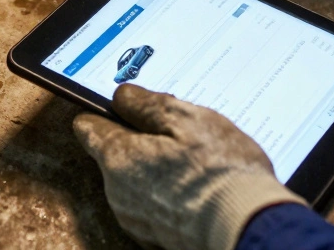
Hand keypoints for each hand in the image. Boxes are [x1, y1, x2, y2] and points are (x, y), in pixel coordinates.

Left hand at [73, 84, 304, 249]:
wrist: (246, 230)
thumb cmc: (219, 173)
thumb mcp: (186, 118)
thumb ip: (146, 103)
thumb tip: (122, 96)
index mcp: (118, 157)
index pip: (87, 126)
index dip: (106, 111)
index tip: (127, 106)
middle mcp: (118, 192)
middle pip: (116, 154)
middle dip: (142, 140)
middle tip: (179, 134)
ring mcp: (135, 219)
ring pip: (136, 180)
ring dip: (158, 168)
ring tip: (197, 163)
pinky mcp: (154, 237)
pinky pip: (154, 205)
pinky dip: (170, 195)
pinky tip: (199, 189)